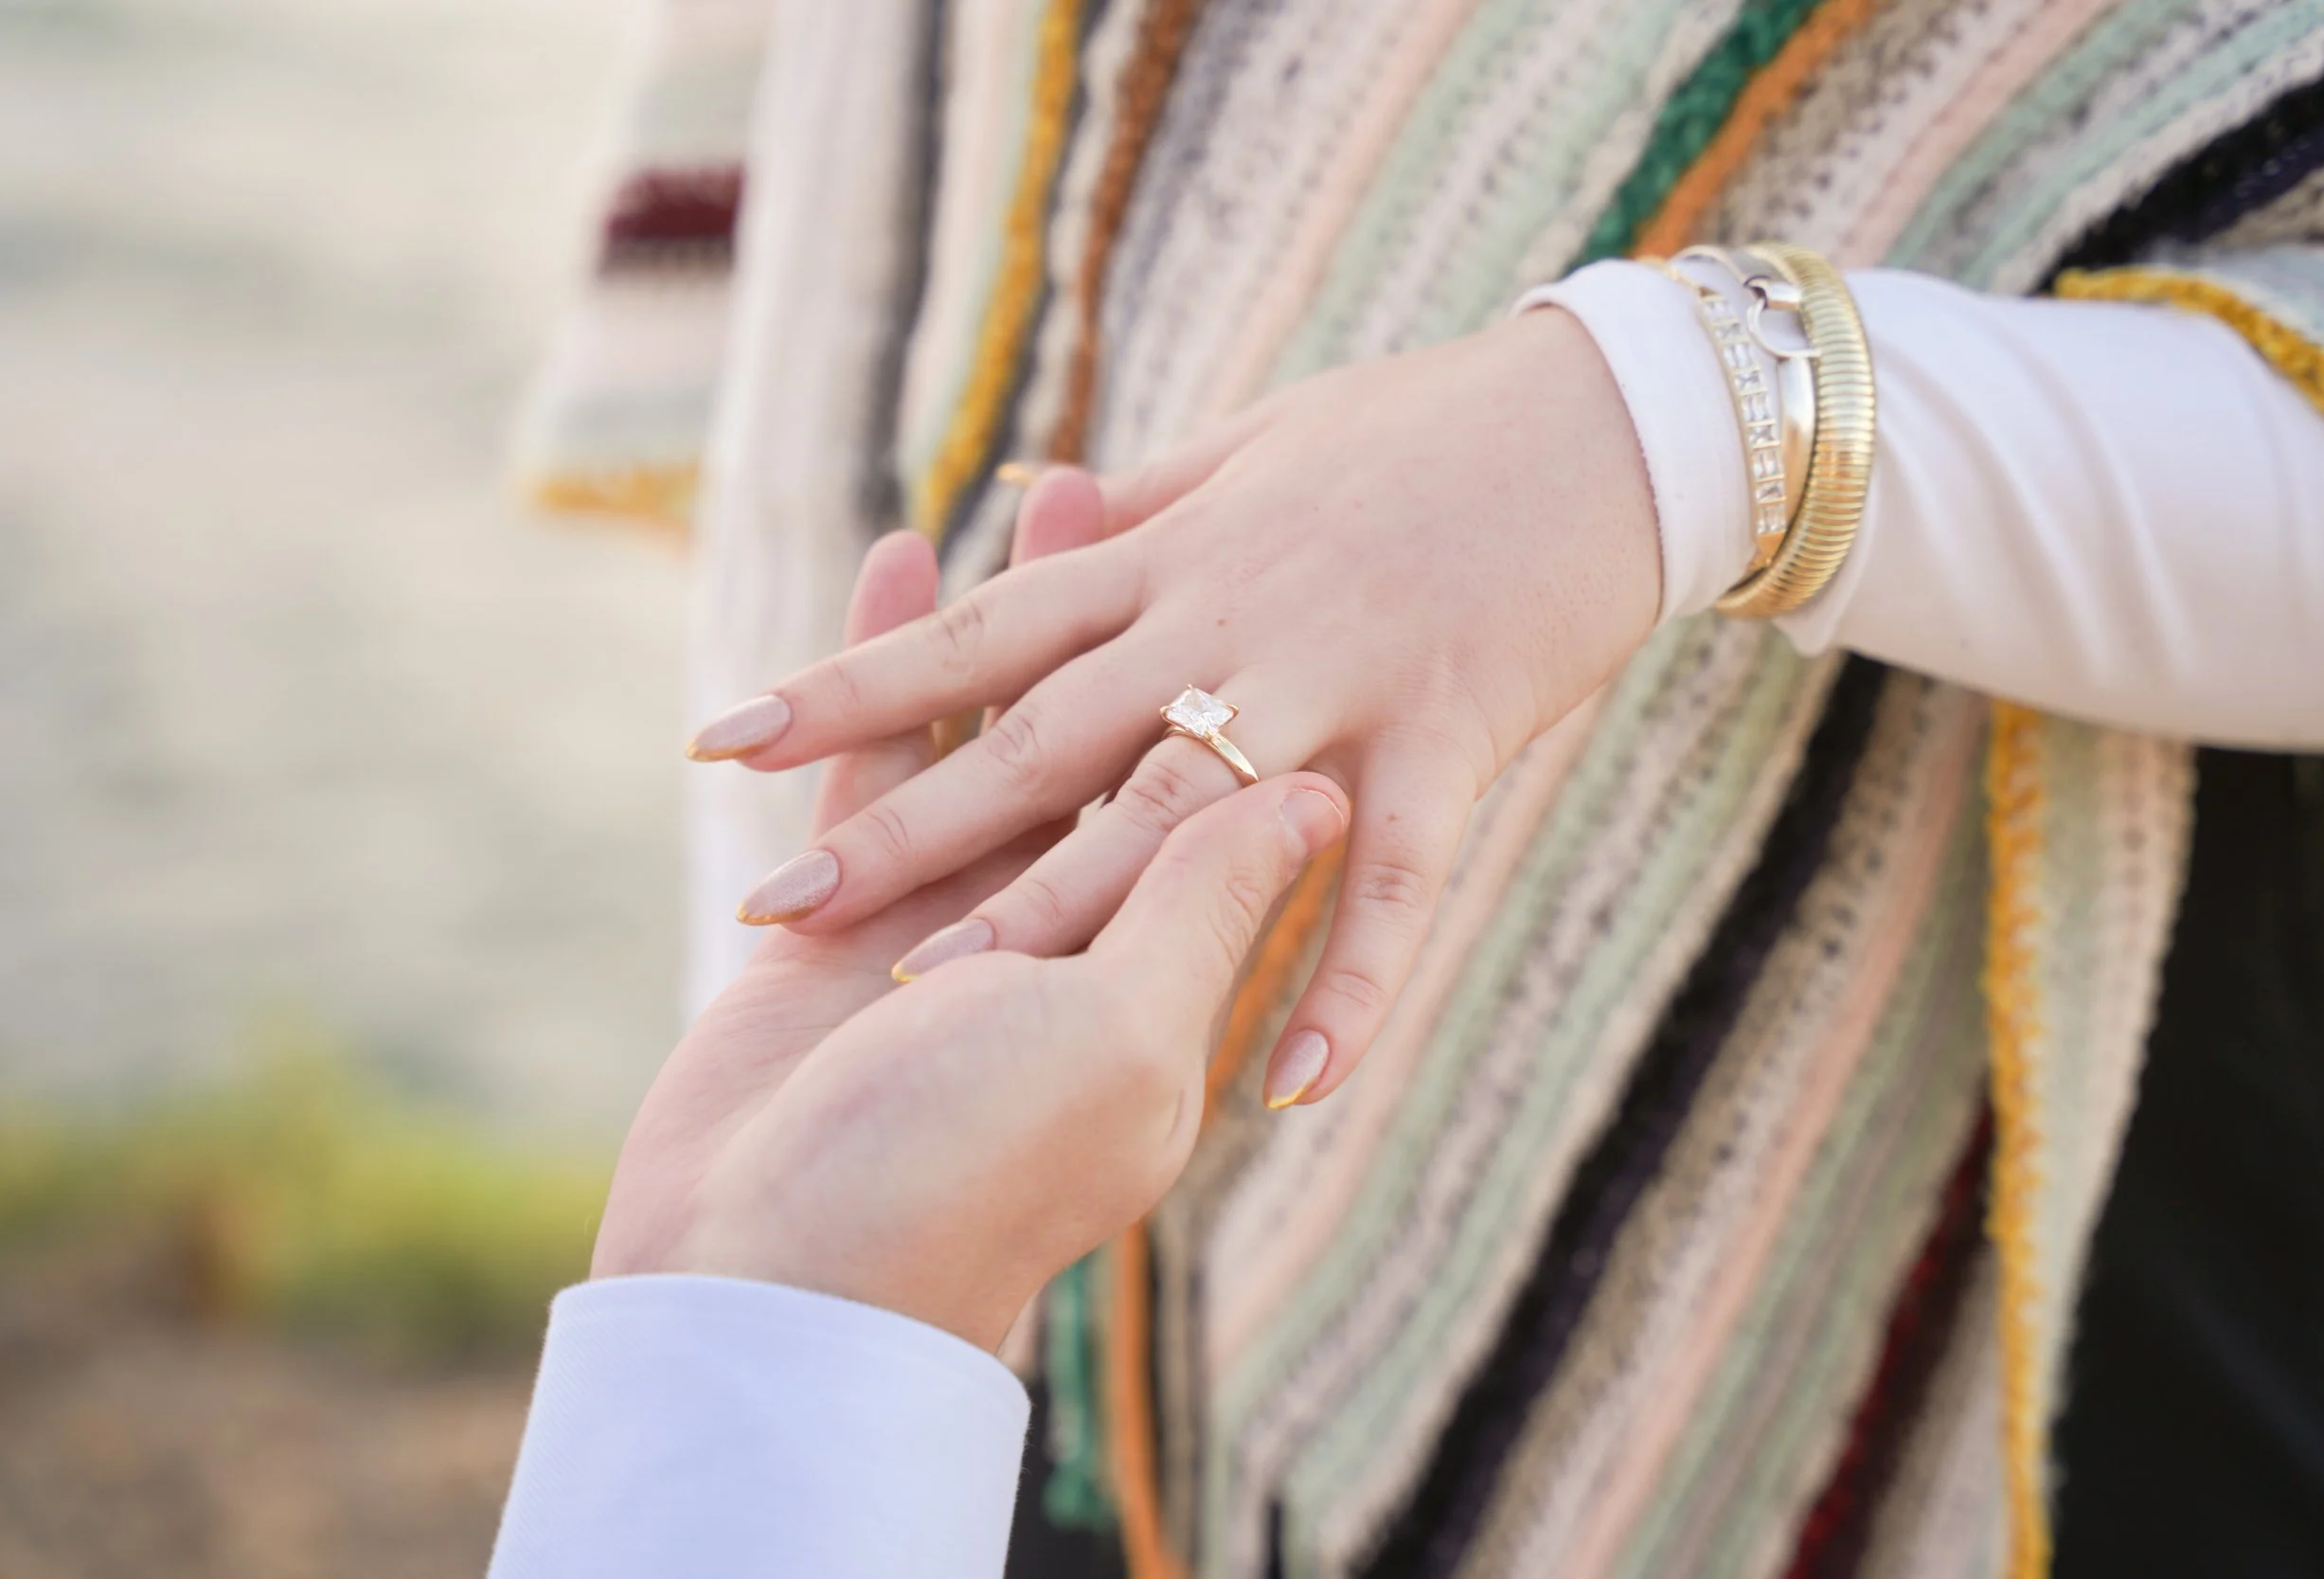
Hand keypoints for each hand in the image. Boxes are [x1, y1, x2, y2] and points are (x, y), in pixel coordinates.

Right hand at [596, 525, 1349, 1352]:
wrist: (774, 1292)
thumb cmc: (963, 1180)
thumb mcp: (1116, 1043)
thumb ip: (1202, 909)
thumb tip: (1311, 796)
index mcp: (1163, 974)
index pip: (1234, 803)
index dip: (1267, 684)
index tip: (1316, 566)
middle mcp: (1067, 942)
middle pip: (1124, 736)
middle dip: (1151, 618)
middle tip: (1195, 488)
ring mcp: (951, 926)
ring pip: (1004, 727)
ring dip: (1027, 611)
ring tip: (1055, 487)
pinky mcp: (839, 921)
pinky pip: (878, 765)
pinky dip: (888, 666)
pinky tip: (896, 564)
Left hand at [689, 309, 1657, 1106]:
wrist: (1602, 419)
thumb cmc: (1424, 431)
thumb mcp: (1257, 449)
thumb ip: (1147, 499)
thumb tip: (1041, 503)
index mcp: (1172, 555)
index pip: (978, 636)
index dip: (852, 688)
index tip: (725, 739)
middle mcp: (1225, 619)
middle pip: (1038, 738)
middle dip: (905, 827)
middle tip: (777, 910)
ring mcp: (1337, 681)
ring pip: (1177, 807)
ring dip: (1067, 908)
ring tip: (954, 1004)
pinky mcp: (1452, 735)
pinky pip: (1396, 879)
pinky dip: (1349, 982)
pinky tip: (1290, 1086)